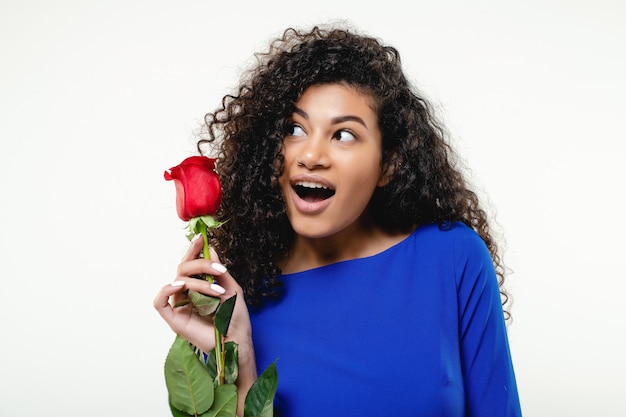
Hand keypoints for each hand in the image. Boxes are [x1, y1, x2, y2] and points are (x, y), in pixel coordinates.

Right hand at [153, 235, 252, 353]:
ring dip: (198, 281)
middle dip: (200, 264)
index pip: (191, 263)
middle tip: (218, 269)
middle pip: (183, 268)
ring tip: (216, 290)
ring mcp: (179, 305)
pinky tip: (179, 286)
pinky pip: (159, 302)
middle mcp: (187, 293)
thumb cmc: (235, 318)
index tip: (201, 238)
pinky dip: (166, 290)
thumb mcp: (232, 289)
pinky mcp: (174, 319)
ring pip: (178, 281)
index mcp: (200, 285)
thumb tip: (210, 249)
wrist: (237, 341)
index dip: (194, 250)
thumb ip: (219, 271)